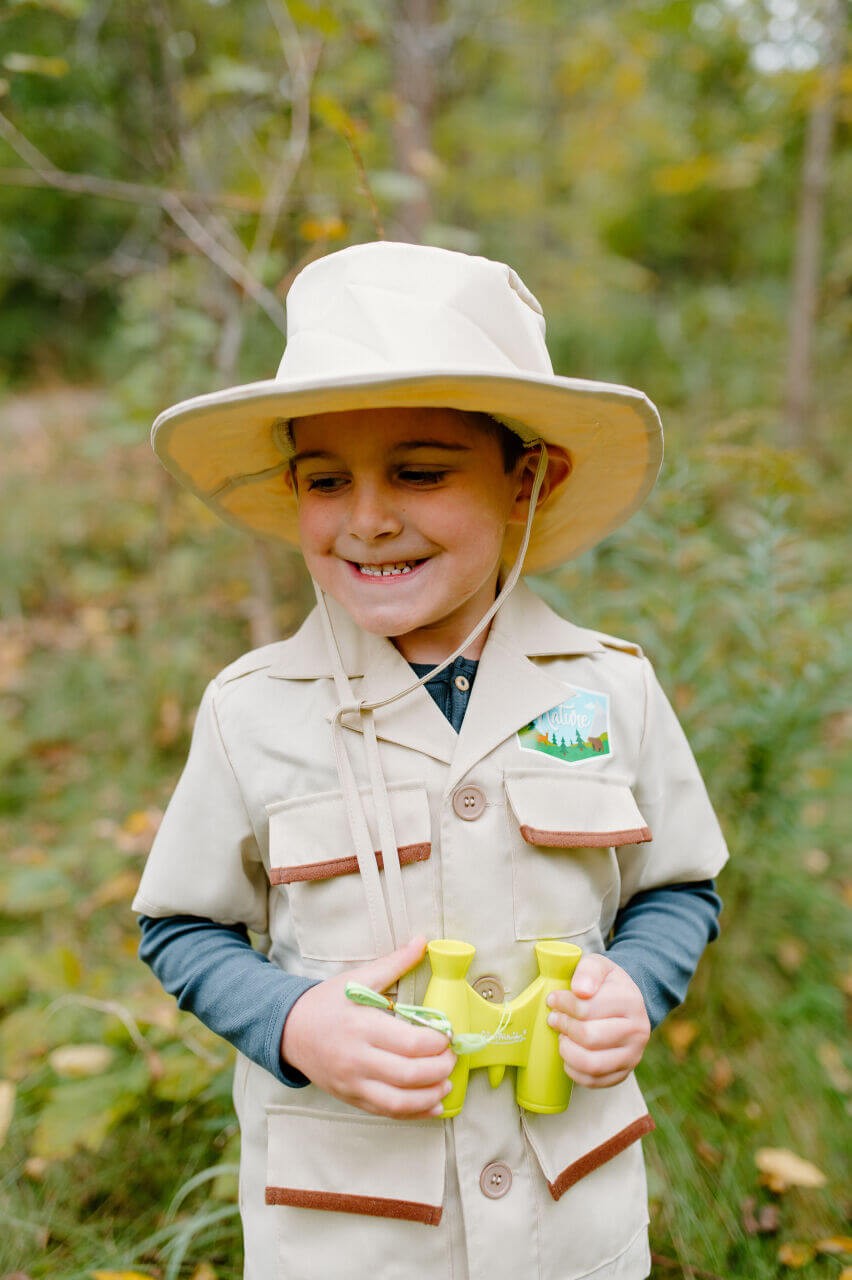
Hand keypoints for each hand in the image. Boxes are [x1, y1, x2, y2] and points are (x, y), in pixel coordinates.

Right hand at [281, 936, 455, 1118]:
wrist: (290, 1031)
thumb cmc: (327, 1002)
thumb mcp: (357, 978)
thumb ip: (394, 963)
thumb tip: (422, 941)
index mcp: (361, 1026)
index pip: (410, 1043)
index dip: (438, 1043)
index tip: (449, 1034)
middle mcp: (357, 1059)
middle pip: (410, 1074)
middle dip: (441, 1068)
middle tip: (453, 1057)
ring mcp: (353, 1083)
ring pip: (400, 1101)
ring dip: (432, 1095)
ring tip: (447, 1082)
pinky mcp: (351, 1098)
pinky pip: (387, 1112)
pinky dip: (415, 1112)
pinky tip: (432, 1104)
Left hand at [546, 953, 649, 1088]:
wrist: (626, 1003)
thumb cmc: (606, 984)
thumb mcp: (598, 965)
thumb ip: (588, 971)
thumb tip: (581, 990)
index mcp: (630, 1001)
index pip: (588, 1008)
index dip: (563, 1004)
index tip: (553, 1000)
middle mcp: (638, 1031)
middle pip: (589, 1037)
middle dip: (564, 1027)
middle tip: (554, 1019)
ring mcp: (633, 1055)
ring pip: (592, 1064)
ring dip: (568, 1051)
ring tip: (562, 1038)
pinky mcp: (624, 1073)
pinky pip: (594, 1081)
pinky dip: (574, 1071)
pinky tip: (569, 1055)